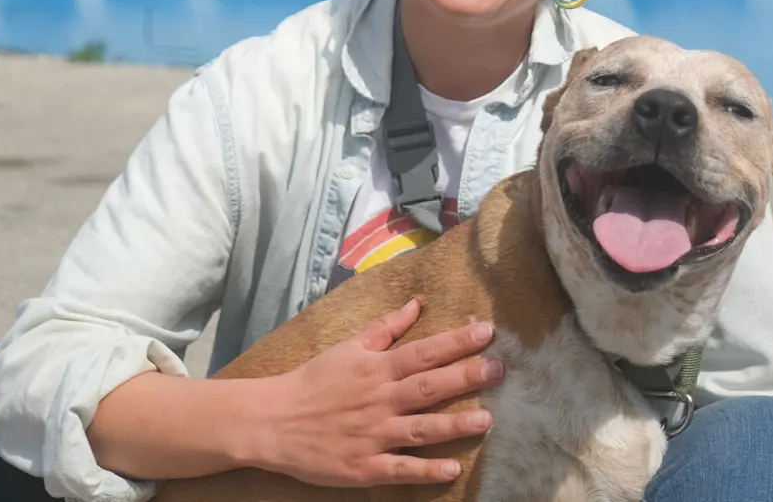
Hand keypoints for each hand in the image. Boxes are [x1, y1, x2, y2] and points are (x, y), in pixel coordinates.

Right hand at [235, 299, 502, 487]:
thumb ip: (386, 327)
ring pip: (421, 429)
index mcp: (377, 369)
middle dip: (466, 377)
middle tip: (499, 369)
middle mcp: (380, 400)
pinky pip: (400, 468)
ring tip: (487, 420)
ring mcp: (373, 435)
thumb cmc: (314, 381)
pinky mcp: (364, 466)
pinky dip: (425, 470)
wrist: (272, 421)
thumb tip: (417, 303)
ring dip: (455, 424)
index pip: (424, 351)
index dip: (456, 341)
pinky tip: (451, 469)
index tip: (487, 331)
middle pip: (429, 387)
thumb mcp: (348, 346)